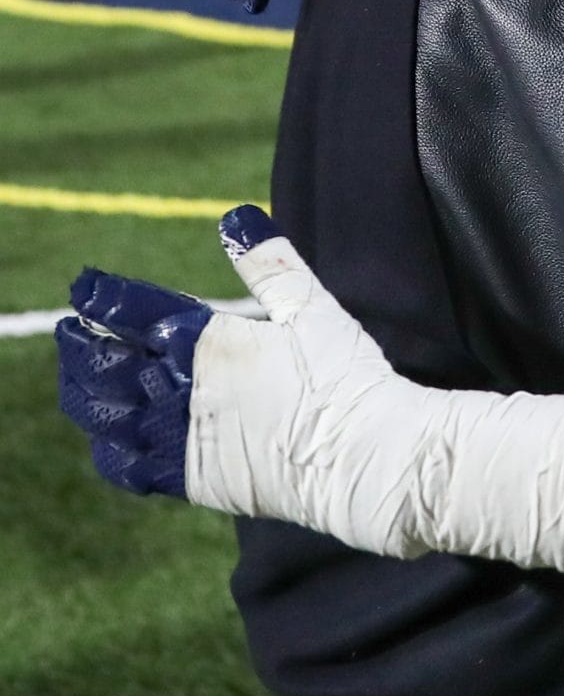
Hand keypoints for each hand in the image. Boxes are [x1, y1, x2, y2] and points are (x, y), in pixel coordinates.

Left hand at [58, 206, 433, 556]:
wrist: (360, 459)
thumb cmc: (341, 378)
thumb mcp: (311, 308)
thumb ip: (269, 264)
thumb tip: (234, 216)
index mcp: (206, 344)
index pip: (136, 313)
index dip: (105, 297)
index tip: (86, 286)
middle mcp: (180, 392)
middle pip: (106, 364)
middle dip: (81, 343)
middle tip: (71, 329)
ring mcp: (178, 440)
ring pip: (105, 416)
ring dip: (85, 393)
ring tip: (79, 376)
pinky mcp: (189, 480)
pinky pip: (126, 465)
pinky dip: (108, 447)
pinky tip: (110, 437)